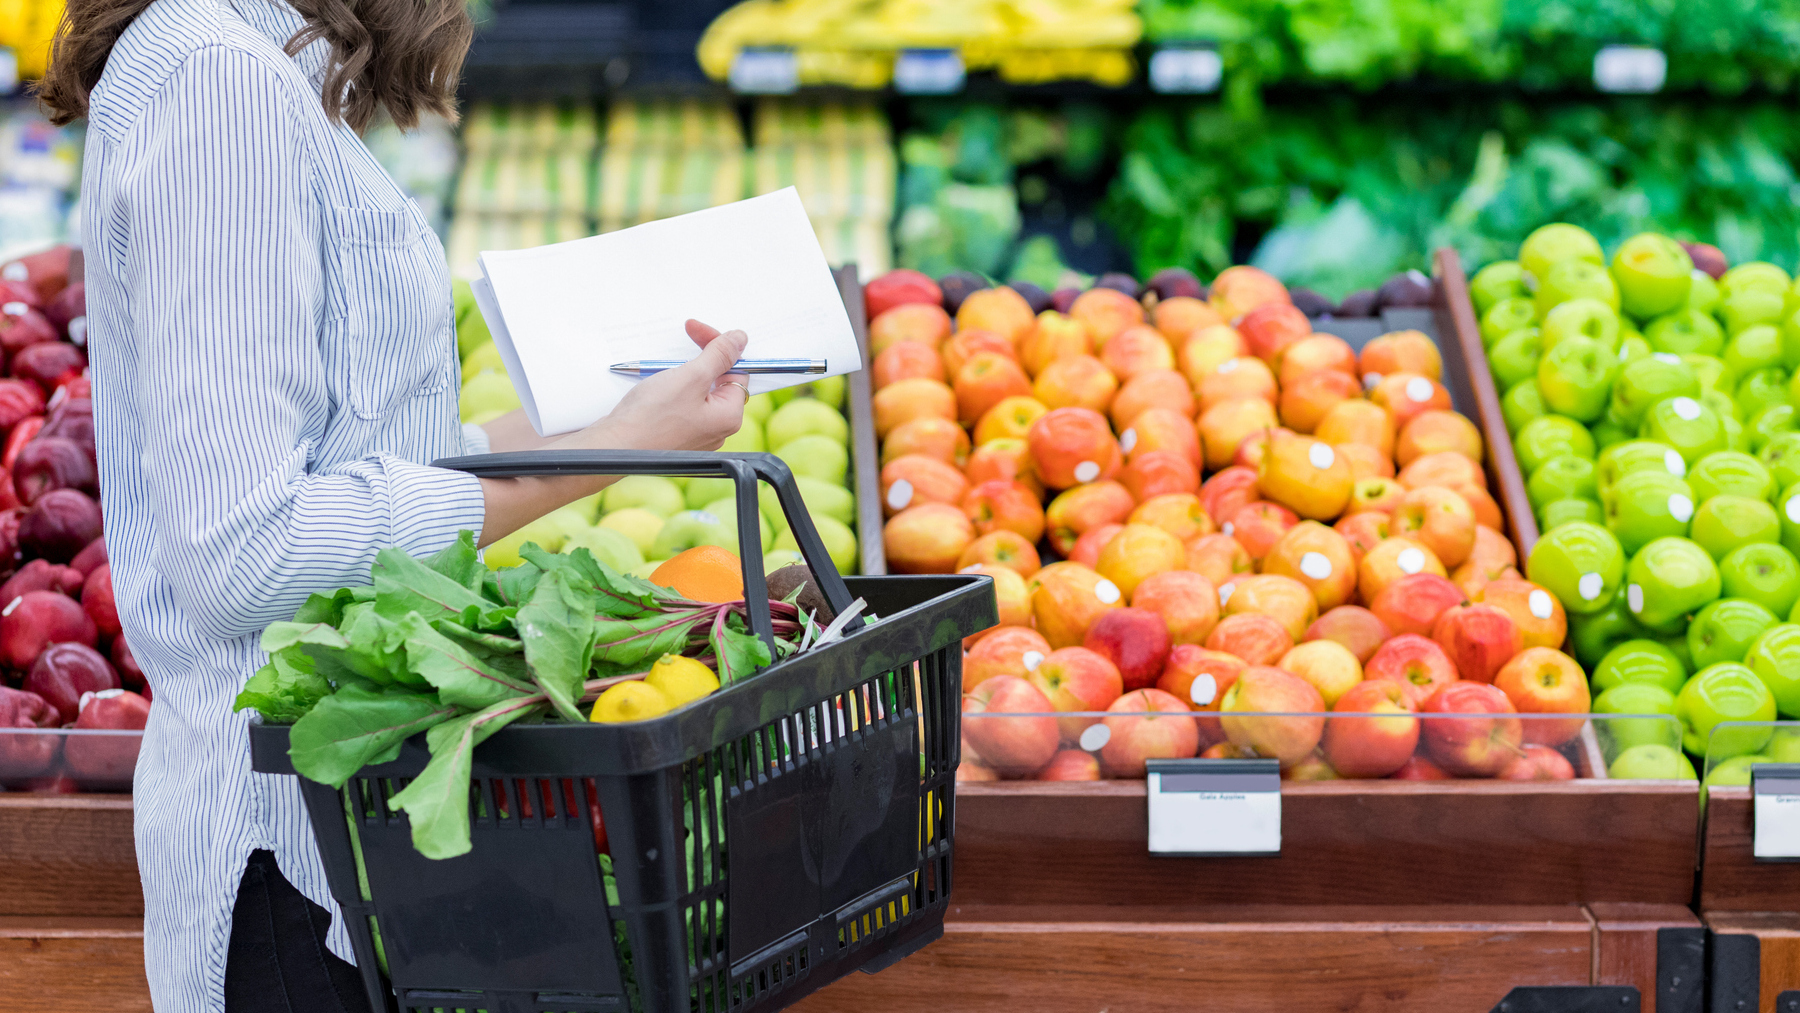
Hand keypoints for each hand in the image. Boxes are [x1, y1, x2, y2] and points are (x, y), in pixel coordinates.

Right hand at [475, 321, 747, 545]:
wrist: (614, 448)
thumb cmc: (652, 416)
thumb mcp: (691, 377)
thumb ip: (719, 355)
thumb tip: (741, 339)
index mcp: (729, 417)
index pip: (736, 371)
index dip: (718, 346)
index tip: (696, 330)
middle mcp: (716, 430)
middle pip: (718, 381)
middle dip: (701, 358)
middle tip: (683, 339)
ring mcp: (695, 435)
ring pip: (697, 392)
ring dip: (684, 372)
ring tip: (664, 366)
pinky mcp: (673, 436)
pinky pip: (680, 405)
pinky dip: (672, 389)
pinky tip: (656, 385)